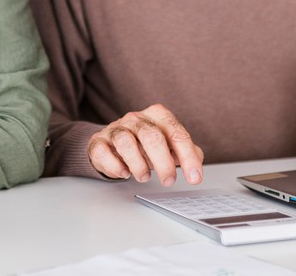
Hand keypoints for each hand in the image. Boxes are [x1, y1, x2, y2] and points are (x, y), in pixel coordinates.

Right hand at [87, 103, 203, 185]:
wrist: (112, 142)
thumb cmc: (145, 144)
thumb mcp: (168, 144)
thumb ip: (185, 150)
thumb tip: (197, 160)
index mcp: (158, 115)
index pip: (176, 133)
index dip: (187, 156)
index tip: (195, 177)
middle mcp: (136, 118)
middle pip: (152, 137)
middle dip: (163, 163)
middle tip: (169, 181)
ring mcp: (116, 128)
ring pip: (126, 143)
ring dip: (138, 165)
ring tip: (145, 177)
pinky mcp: (98, 141)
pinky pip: (104, 152)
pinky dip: (115, 166)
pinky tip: (124, 173)